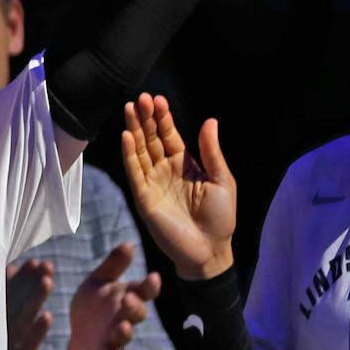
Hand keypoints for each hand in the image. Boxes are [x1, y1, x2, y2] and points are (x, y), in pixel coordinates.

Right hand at [6, 258, 52, 349]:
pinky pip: (29, 345)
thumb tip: (10, 269)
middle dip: (30, 282)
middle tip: (44, 264)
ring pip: (22, 318)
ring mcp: (7, 347)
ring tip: (49, 280)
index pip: (5, 294)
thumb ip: (5, 300)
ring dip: (35, 299)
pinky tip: (49, 316)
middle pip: (15, 300)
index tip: (32, 261)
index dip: (19, 278)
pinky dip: (37, 331)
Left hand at [66, 244, 163, 349]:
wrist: (80, 335)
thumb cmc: (94, 305)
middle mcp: (126, 317)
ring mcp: (116, 337)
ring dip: (126, 331)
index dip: (150, 285)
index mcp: (127, 297)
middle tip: (128, 298)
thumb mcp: (99, 281)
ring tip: (123, 326)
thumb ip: (113, 266)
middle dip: (136, 307)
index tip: (153, 276)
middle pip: (138, 314)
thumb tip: (128, 243)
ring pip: (125, 335)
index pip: (144, 291)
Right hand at [120, 94, 236, 279]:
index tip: (158, 99)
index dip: (163, 118)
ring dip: (134, 130)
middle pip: (150, 139)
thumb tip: (209, 121)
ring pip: (139, 151)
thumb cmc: (220, 218)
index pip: (168, 135)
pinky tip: (126, 136)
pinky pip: (135, 172)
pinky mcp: (144, 198)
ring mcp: (152, 183)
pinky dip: (129, 154)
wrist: (210, 250)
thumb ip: (211, 152)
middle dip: (145, 118)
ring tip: (130, 109)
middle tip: (140, 98)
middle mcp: (165, 170)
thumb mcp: (222, 180)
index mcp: (184, 164)